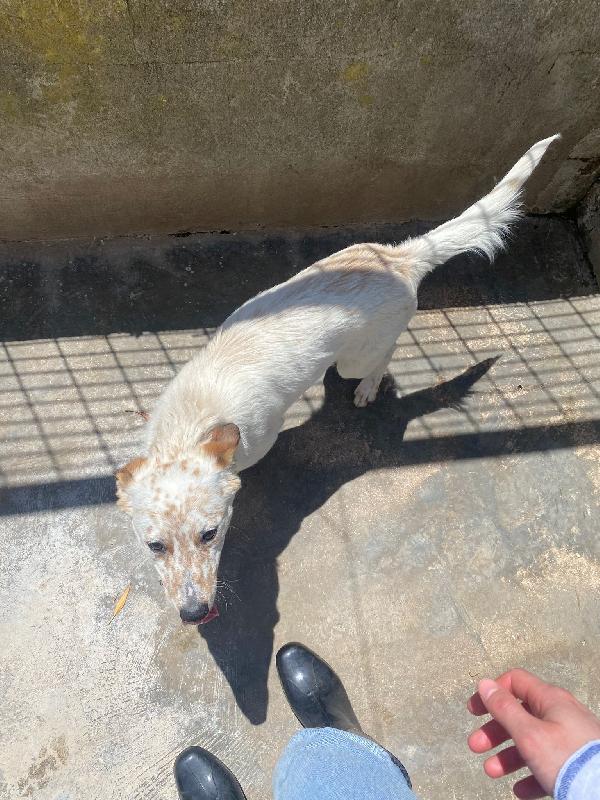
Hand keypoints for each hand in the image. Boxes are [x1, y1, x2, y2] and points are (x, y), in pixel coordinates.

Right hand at [467, 668, 599, 798]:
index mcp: (550, 700)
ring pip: (532, 742)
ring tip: (492, 772)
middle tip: (476, 746)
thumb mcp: (529, 733)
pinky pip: (549, 765)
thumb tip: (485, 684)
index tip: (474, 711)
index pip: (515, 682)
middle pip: (520, 715)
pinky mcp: (577, 762)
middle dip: (494, 730)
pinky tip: (520, 790)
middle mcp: (561, 715)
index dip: (492, 693)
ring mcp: (571, 739)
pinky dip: (531, 775)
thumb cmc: (567, 759)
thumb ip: (504, 708)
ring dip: (507, 756)